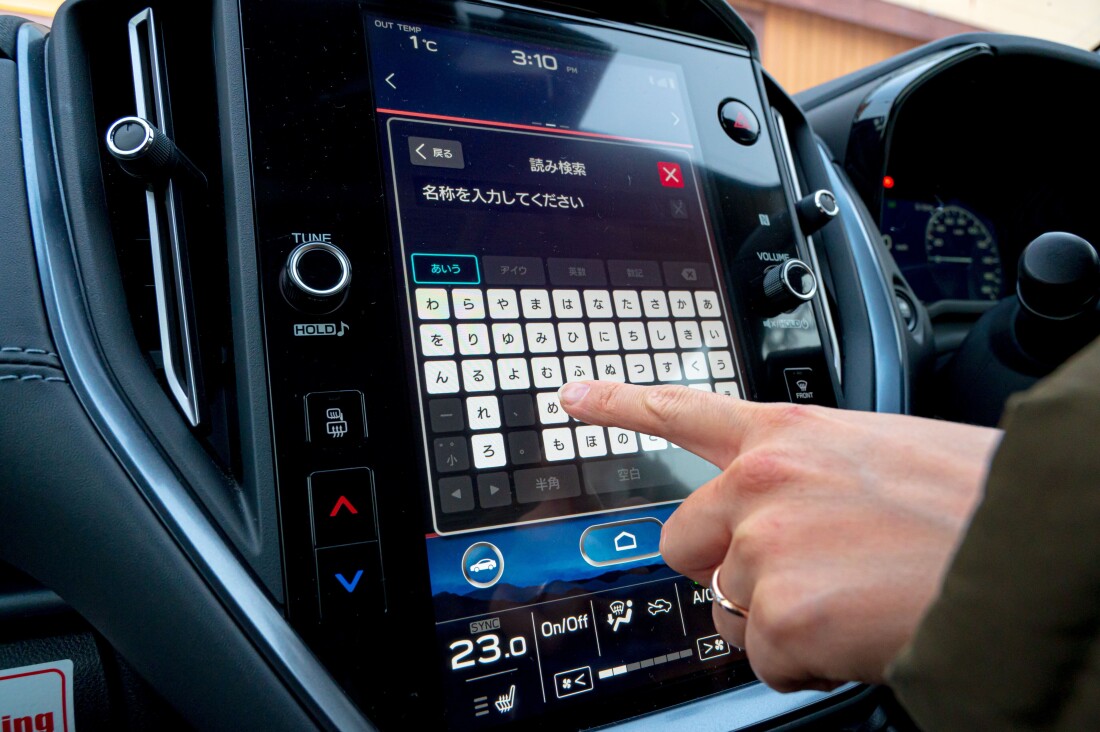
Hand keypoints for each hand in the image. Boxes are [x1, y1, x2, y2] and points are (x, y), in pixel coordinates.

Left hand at [558, 381, 1001, 690]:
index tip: (570, 397)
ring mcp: (762, 548)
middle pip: (686, 544)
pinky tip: (859, 630)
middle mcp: (760, 482)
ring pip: (729, 608)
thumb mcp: (876, 451)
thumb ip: (807, 473)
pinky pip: (763, 658)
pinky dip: (806, 660)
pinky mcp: (776, 615)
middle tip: (802, 573)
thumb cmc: (968, 503)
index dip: (617, 403)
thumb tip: (777, 511)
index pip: (680, 409)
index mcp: (786, 433)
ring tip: (854, 595)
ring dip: (780, 616)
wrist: (1027, 551)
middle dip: (728, 568)